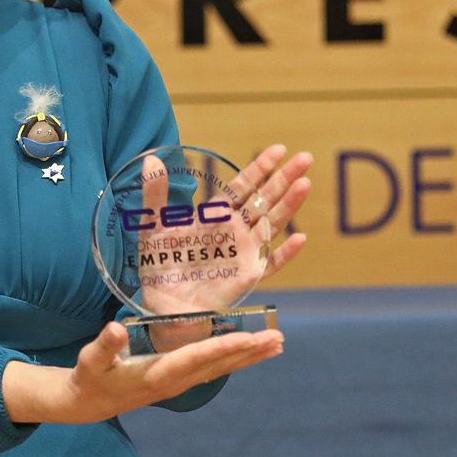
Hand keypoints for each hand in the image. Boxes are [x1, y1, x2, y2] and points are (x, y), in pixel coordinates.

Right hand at [41, 321, 283, 423]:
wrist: (91, 402)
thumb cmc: (92, 376)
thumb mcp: (91, 360)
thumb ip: (104, 346)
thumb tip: (114, 328)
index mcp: (158, 373)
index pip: (197, 357)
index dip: (224, 347)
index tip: (250, 338)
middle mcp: (177, 380)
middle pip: (220, 364)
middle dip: (250, 352)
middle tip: (279, 339)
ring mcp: (182, 382)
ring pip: (223, 368)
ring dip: (251, 356)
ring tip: (278, 345)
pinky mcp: (182, 379)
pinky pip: (216, 369)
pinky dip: (238, 359)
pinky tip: (254, 352)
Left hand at [138, 145, 310, 335]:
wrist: (164, 306)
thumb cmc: (160, 266)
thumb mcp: (153, 227)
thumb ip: (155, 195)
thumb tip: (151, 160)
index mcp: (216, 215)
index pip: (243, 186)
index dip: (261, 168)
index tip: (279, 150)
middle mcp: (235, 230)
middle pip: (265, 200)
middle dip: (284, 179)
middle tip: (305, 158)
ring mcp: (245, 253)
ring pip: (272, 225)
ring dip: (289, 206)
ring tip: (304, 185)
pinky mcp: (247, 276)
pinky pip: (270, 264)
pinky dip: (285, 254)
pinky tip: (300, 239)